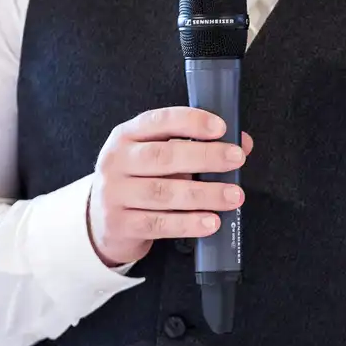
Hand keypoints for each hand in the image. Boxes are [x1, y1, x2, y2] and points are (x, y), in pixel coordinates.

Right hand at [87, 107, 252, 267]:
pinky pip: (159, 224)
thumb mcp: (159, 157)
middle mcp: (116, 162)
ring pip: (164, 193)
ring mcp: (114, 194)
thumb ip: (197, 146)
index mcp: (127, 136)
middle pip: (163, 156)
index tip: (220, 128)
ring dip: (204, 194)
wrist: (102, 221)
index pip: (158, 121)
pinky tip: (211, 222)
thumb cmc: (139, 181)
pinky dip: (189, 224)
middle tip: (236, 159)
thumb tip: (243, 143)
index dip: (191, 121)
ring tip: (233, 195)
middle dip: (205, 156)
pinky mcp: (120, 224)